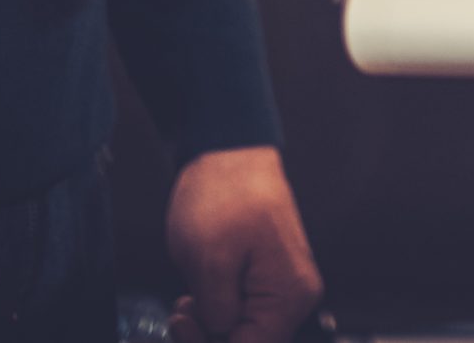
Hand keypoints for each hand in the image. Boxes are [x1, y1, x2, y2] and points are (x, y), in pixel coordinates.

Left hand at [164, 146, 321, 342]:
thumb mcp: (209, 259)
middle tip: (179, 316)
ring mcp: (280, 286)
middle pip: (249, 342)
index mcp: (289, 295)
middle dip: (209, 336)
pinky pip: (241, 312)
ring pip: (242, 330)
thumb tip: (218, 332)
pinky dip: (215, 312)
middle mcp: (293, 296)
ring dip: (209, 325)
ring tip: (184, 304)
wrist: (228, 150)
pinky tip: (195, 298)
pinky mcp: (263, 278)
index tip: (183, 327)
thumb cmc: (224, 191)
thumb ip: (216, 311)